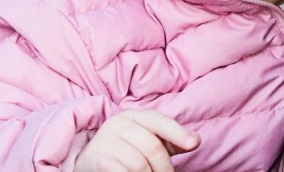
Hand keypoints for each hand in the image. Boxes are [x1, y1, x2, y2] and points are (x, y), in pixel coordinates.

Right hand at [75, 109, 200, 171]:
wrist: (88, 163)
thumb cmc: (125, 153)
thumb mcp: (147, 142)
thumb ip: (171, 141)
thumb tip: (195, 140)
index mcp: (134, 116)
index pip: (159, 121)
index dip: (177, 132)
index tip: (192, 144)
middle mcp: (118, 123)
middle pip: (152, 147)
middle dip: (164, 168)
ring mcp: (105, 140)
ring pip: (139, 164)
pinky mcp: (94, 158)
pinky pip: (119, 171)